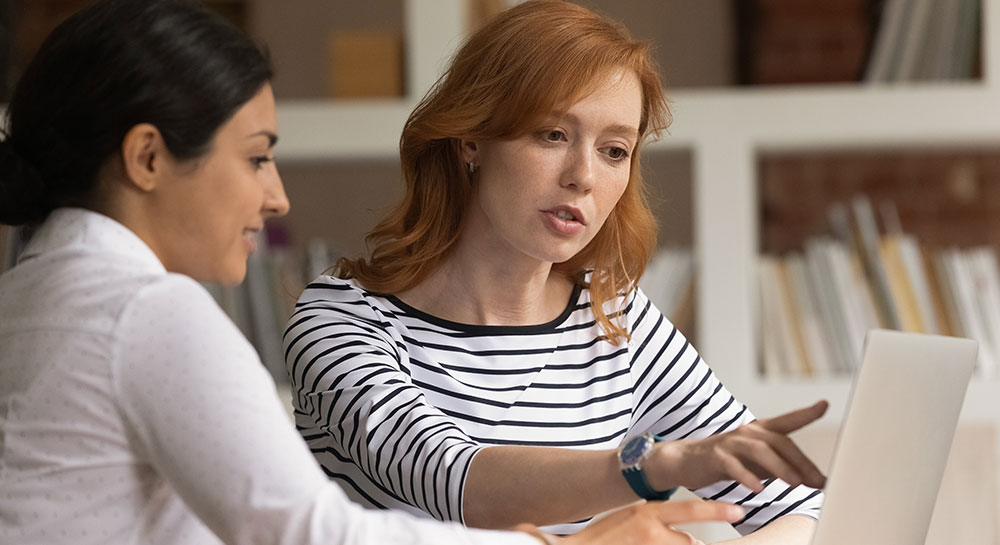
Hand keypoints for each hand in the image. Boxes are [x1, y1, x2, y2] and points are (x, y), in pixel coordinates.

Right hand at [515, 501, 742, 544]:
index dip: (716, 509)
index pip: (690, 509)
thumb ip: (652, 519)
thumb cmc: (601, 536)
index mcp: (647, 513)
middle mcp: (651, 532)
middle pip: (689, 542)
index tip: (739, 510)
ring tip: (647, 541)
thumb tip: (677, 528)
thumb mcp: (627, 517)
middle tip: (675, 542)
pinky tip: (644, 544)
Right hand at [650, 400, 827, 492]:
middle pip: (779, 441)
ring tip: (794, 484)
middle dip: (800, 462)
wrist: (688, 461)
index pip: (788, 421)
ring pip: (759, 450)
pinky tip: (758, 488)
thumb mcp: (761, 463)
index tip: (824, 405)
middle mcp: (748, 432)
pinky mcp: (716, 456)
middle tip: (817, 481)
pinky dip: (747, 476)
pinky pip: (733, 465)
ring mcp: (731, 442)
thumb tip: (819, 481)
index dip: (806, 413)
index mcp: (761, 431)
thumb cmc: (730, 461)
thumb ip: (787, 468)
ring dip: (780, 467)